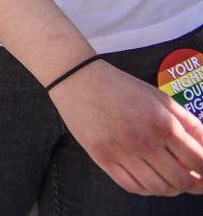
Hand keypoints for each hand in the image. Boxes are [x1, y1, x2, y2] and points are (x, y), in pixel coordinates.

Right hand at [50, 60, 202, 195]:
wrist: (78, 80)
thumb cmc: (122, 87)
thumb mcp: (160, 98)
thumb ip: (189, 123)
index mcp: (162, 123)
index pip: (198, 161)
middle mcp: (143, 141)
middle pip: (181, 180)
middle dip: (194, 184)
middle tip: (194, 180)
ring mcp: (122, 152)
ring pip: (158, 188)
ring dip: (171, 188)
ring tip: (173, 179)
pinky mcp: (103, 158)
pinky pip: (133, 186)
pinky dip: (148, 189)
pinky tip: (151, 179)